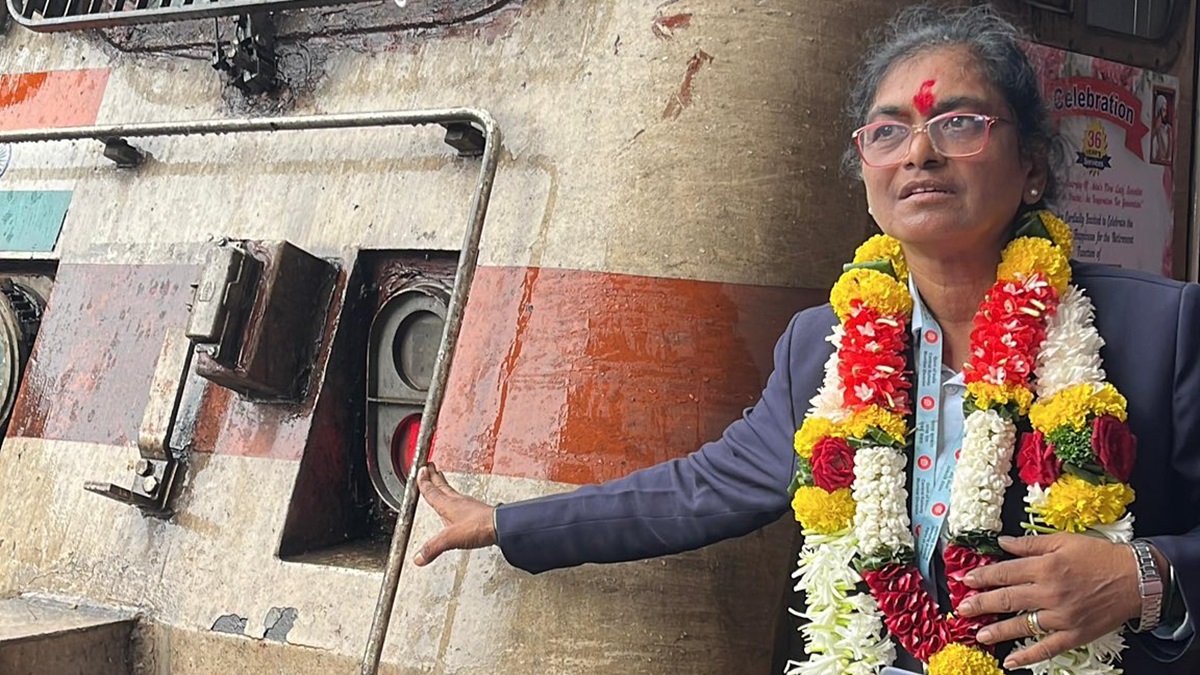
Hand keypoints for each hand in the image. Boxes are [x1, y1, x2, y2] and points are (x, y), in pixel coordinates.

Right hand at [413, 463, 497, 565]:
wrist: (502, 526)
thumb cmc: (479, 527)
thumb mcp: (450, 539)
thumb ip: (433, 547)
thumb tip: (418, 557)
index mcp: (447, 505)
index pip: (432, 491)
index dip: (424, 481)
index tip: (420, 470)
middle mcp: (457, 502)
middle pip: (442, 486)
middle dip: (433, 476)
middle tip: (428, 467)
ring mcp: (467, 506)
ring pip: (451, 491)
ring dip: (443, 485)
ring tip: (440, 480)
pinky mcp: (476, 512)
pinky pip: (461, 501)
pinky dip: (454, 497)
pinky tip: (457, 503)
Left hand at [956, 534, 1140, 669]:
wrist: (1136, 579)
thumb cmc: (1100, 557)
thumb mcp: (1063, 541)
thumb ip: (1029, 544)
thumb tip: (1001, 542)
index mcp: (1046, 567)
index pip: (1005, 572)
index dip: (982, 577)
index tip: (965, 580)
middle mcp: (1050, 592)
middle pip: (1007, 599)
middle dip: (981, 604)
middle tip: (962, 609)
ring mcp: (1062, 616)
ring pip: (1022, 625)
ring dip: (997, 630)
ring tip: (978, 634)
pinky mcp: (1074, 634)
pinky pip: (1047, 648)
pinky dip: (1028, 656)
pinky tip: (1011, 661)